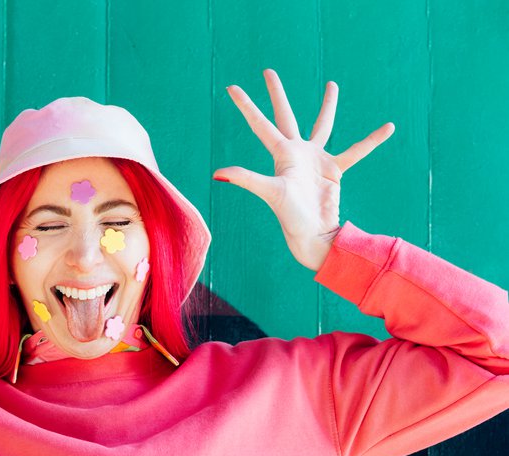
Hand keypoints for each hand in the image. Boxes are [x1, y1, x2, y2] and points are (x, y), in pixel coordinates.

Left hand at [214, 69, 393, 270]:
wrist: (314, 234)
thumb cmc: (290, 215)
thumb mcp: (269, 192)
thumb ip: (246, 179)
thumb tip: (217, 173)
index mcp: (281, 153)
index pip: (260, 123)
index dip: (246, 105)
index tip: (231, 88)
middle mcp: (296, 152)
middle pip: (284, 115)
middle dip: (277, 94)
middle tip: (268, 71)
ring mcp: (315, 160)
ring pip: (321, 125)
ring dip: (326, 106)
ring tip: (332, 84)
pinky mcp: (334, 170)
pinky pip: (355, 151)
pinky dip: (370, 141)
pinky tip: (388, 127)